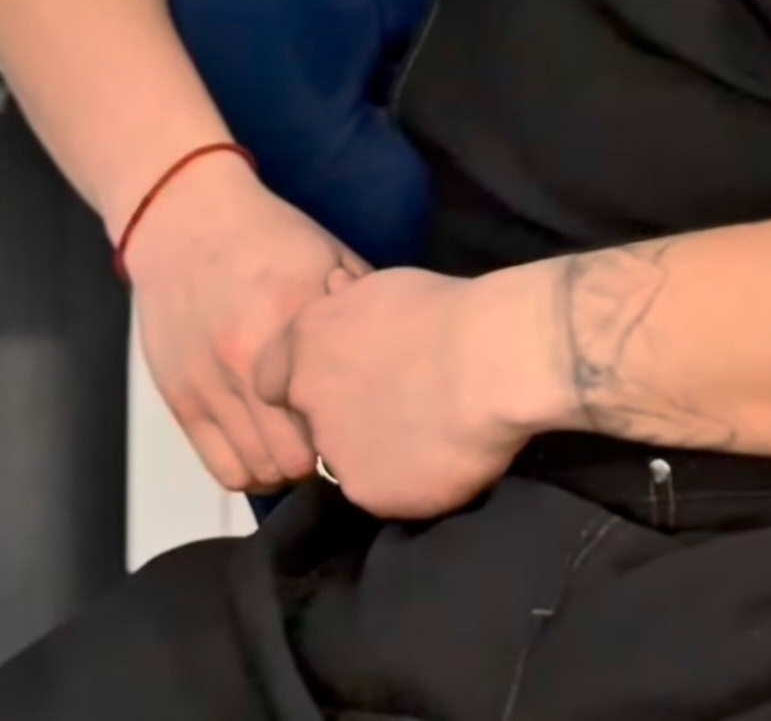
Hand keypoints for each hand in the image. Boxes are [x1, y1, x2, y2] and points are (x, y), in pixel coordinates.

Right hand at [125, 149, 369, 494]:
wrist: (187, 221)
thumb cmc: (269, 238)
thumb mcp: (329, 256)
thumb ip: (362, 306)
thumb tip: (402, 352)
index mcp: (296, 323)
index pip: (339, 412)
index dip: (357, 426)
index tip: (365, 418)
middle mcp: (250, 361)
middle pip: (299, 458)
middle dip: (324, 456)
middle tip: (335, 438)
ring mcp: (212, 386)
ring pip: (261, 470)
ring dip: (286, 468)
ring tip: (300, 445)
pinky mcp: (182, 401)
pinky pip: (223, 469)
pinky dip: (250, 470)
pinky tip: (265, 448)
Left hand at [256, 261, 563, 517]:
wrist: (490, 362)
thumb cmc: (444, 311)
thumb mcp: (384, 287)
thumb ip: (348, 300)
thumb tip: (333, 289)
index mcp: (306, 343)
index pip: (269, 377)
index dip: (299, 383)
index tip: (332, 382)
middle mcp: (308, 401)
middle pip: (312, 422)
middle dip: (341, 420)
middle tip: (392, 409)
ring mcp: (336, 452)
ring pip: (348, 460)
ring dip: (376, 452)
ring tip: (426, 433)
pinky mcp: (369, 494)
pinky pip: (384, 492)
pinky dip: (407, 480)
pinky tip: (440, 458)